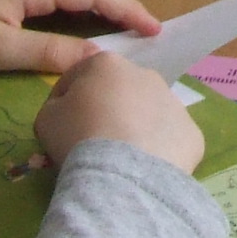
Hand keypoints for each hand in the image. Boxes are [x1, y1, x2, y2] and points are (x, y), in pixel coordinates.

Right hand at [35, 49, 205, 175]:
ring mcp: (173, 103)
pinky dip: (156, 153)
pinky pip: (168, 141)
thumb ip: (56, 107)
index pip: (77, 78)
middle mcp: (146, 75)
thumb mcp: (45, 119)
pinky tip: (142, 171)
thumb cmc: (78, 137)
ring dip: (134, 130)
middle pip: (118, 93)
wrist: (123, 173)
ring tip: (119, 161)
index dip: (63, 102)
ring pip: (147, 115)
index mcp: (107, 64)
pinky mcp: (191, 133)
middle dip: (105, 112)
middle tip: (91, 144)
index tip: (58, 127)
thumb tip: (67, 111)